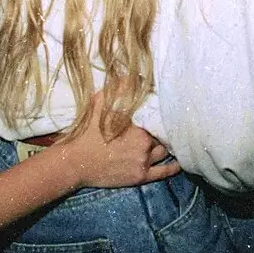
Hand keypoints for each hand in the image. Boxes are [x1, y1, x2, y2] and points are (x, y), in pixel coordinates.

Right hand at [56, 92, 181, 189]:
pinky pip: (162, 172)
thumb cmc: (86, 132)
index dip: (159, 113)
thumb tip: (134, 76)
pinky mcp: (140, 176)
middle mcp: (144, 144)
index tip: (163, 109)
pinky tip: (178, 163)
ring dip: (167, 145)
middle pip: (161, 134)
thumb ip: (119, 89)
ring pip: (163, 151)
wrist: (74, 162)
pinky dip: (173, 167)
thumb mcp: (99, 103)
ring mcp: (143, 162)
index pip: (157, 117)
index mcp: (137, 126)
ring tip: (173, 140)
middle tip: (168, 124)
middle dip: (163, 129)